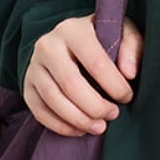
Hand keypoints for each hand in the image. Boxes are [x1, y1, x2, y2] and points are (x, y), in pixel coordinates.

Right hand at [23, 14, 143, 136]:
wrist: (70, 42)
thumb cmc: (102, 39)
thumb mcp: (122, 32)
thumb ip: (131, 47)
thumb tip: (129, 74)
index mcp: (73, 30)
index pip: (96, 63)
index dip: (115, 86)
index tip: (127, 97)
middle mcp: (48, 45)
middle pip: (71, 84)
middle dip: (95, 106)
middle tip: (113, 115)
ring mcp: (34, 66)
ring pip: (53, 99)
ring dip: (79, 119)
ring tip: (99, 127)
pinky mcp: (27, 85)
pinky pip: (39, 110)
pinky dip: (60, 126)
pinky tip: (80, 130)